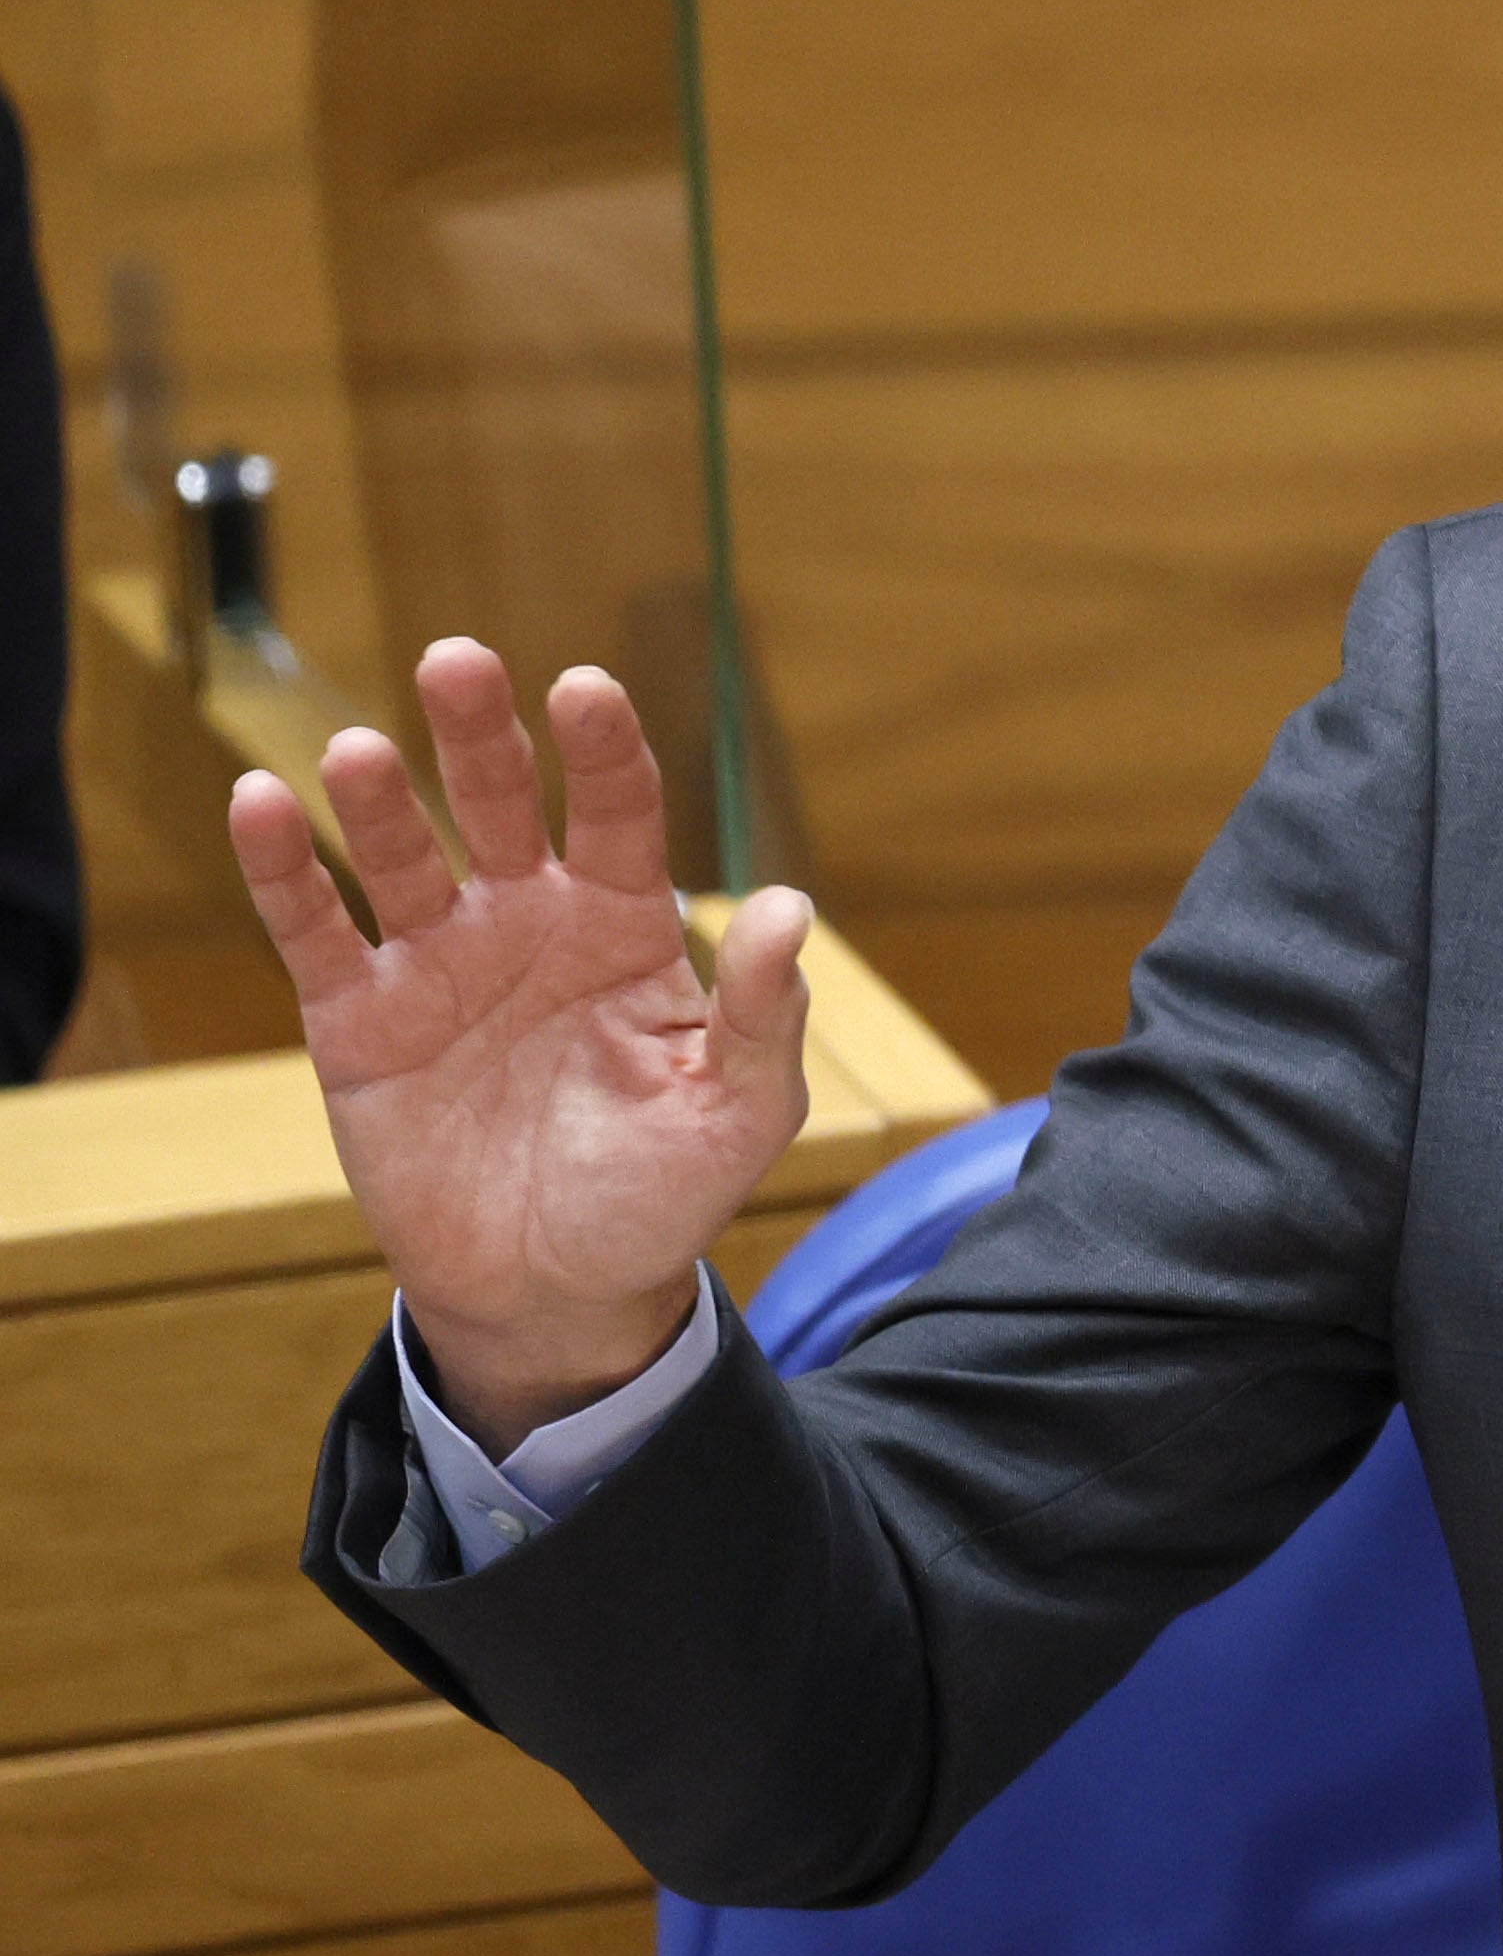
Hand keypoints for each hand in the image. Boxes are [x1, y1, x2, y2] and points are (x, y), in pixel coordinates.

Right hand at [228, 639, 810, 1455]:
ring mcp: (439, 963)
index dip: (604, 750)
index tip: (586, 689)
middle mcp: (530, 921)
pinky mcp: (357, 1020)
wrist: (555, 1293)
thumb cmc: (658, 1195)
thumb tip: (789, 908)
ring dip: (380, 797)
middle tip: (459, 661)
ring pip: (404, 853)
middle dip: (482, 735)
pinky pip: (316, 930)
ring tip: (361, 749)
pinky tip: (260, 801)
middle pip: (504, 804)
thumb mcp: (736, 1112)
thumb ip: (761, 1013)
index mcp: (627, 927)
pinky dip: (285, 868)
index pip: (620, 813)